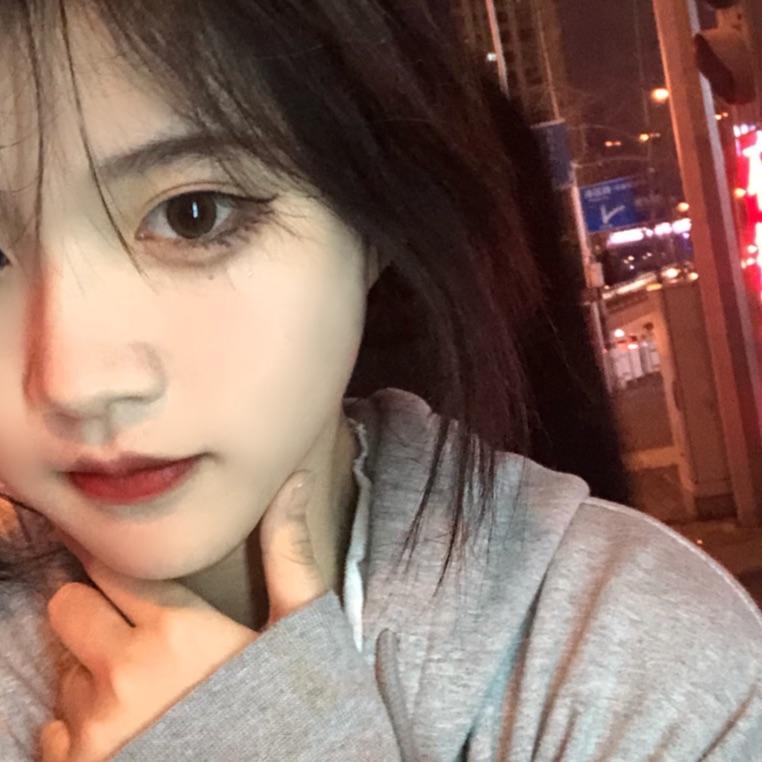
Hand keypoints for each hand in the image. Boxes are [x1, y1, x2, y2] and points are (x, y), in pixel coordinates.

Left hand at [40, 470, 320, 761]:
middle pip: (68, 607)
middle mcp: (124, 675)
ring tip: (144, 693)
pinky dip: (81, 726)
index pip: (112, 566)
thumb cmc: (285, 712)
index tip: (123, 567)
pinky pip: (54, 731)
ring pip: (66, 670)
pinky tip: (128, 731)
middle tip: (134, 636)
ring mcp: (94, 729)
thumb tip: (294, 482)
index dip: (117, 563)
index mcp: (177, 633)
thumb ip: (288, 556)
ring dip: (94, 674)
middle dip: (93, 613)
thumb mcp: (297, 632)